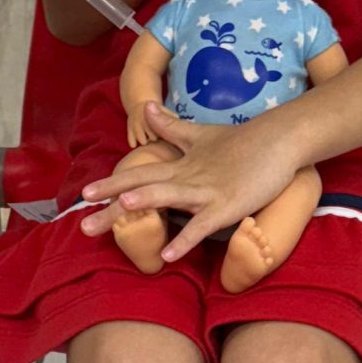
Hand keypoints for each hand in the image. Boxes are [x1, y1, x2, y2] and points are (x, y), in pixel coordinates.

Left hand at [81, 101, 304, 265]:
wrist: (278, 139)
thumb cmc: (241, 141)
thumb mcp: (200, 134)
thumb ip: (170, 127)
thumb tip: (146, 107)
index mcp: (180, 165)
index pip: (139, 174)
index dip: (112, 183)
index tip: (85, 194)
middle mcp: (187, 176)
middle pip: (144, 189)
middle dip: (113, 204)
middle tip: (83, 223)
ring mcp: (207, 190)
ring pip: (170, 197)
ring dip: (145, 203)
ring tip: (121, 210)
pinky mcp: (227, 204)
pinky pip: (202, 225)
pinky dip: (185, 239)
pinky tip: (167, 255)